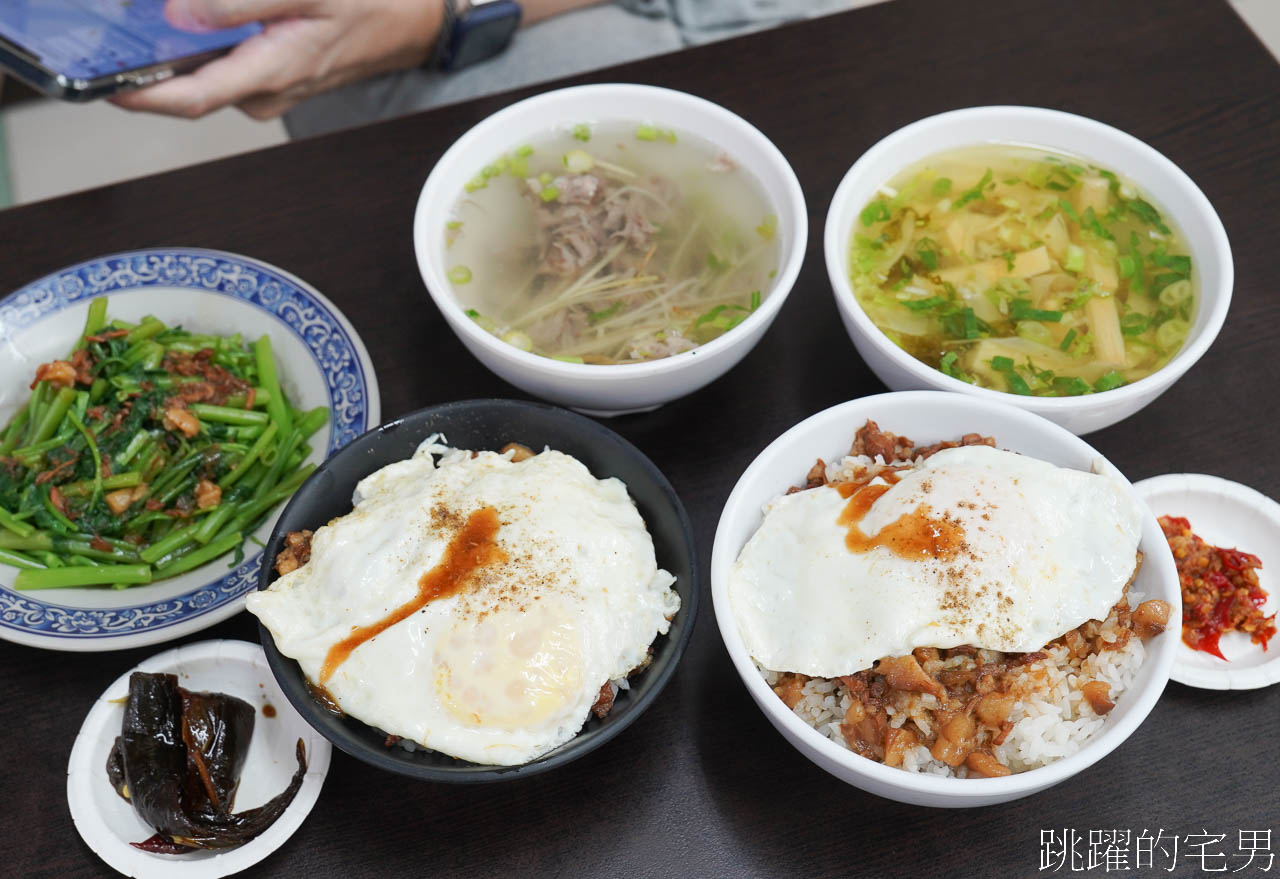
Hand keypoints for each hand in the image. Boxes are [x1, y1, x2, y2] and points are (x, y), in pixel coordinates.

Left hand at [112, 0, 443, 119]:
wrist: (413, 24)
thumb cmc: (371, 5)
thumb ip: (240, 2)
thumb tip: (181, 13)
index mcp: (270, 74)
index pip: (190, 98)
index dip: (140, 95)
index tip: (101, 83)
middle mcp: (263, 91)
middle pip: (190, 85)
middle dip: (151, 61)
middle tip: (119, 30)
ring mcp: (268, 88)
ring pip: (207, 72)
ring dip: (178, 50)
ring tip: (151, 22)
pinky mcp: (272, 76)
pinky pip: (226, 65)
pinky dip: (205, 44)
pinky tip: (200, 20)